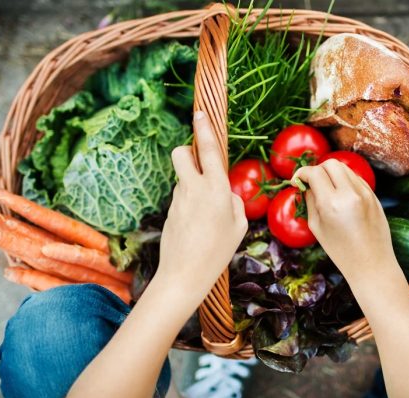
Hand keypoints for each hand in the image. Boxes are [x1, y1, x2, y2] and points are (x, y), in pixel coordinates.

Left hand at [156, 111, 247, 299]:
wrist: (184, 274)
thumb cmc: (217, 251)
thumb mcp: (238, 226)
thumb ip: (234, 203)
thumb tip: (226, 193)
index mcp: (216, 189)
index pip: (209, 150)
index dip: (204, 129)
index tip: (200, 113)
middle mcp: (193, 188)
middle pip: (182, 153)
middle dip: (187, 151)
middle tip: (198, 164)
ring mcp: (178, 199)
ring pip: (183, 179)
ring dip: (193, 186)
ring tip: (205, 218)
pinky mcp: (170, 211)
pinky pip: (182, 198)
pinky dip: (190, 205)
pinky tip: (196, 229)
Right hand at [292, 159, 397, 281]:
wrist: (371, 263)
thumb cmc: (340, 250)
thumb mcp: (316, 227)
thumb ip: (310, 201)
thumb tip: (306, 184)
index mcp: (331, 204)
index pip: (314, 173)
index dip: (302, 173)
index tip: (297, 180)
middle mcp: (350, 194)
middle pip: (330, 163)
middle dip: (318, 169)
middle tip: (312, 183)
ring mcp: (365, 193)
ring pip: (344, 168)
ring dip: (332, 173)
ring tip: (327, 189)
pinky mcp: (373, 196)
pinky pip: (356, 178)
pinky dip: (345, 180)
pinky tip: (341, 195)